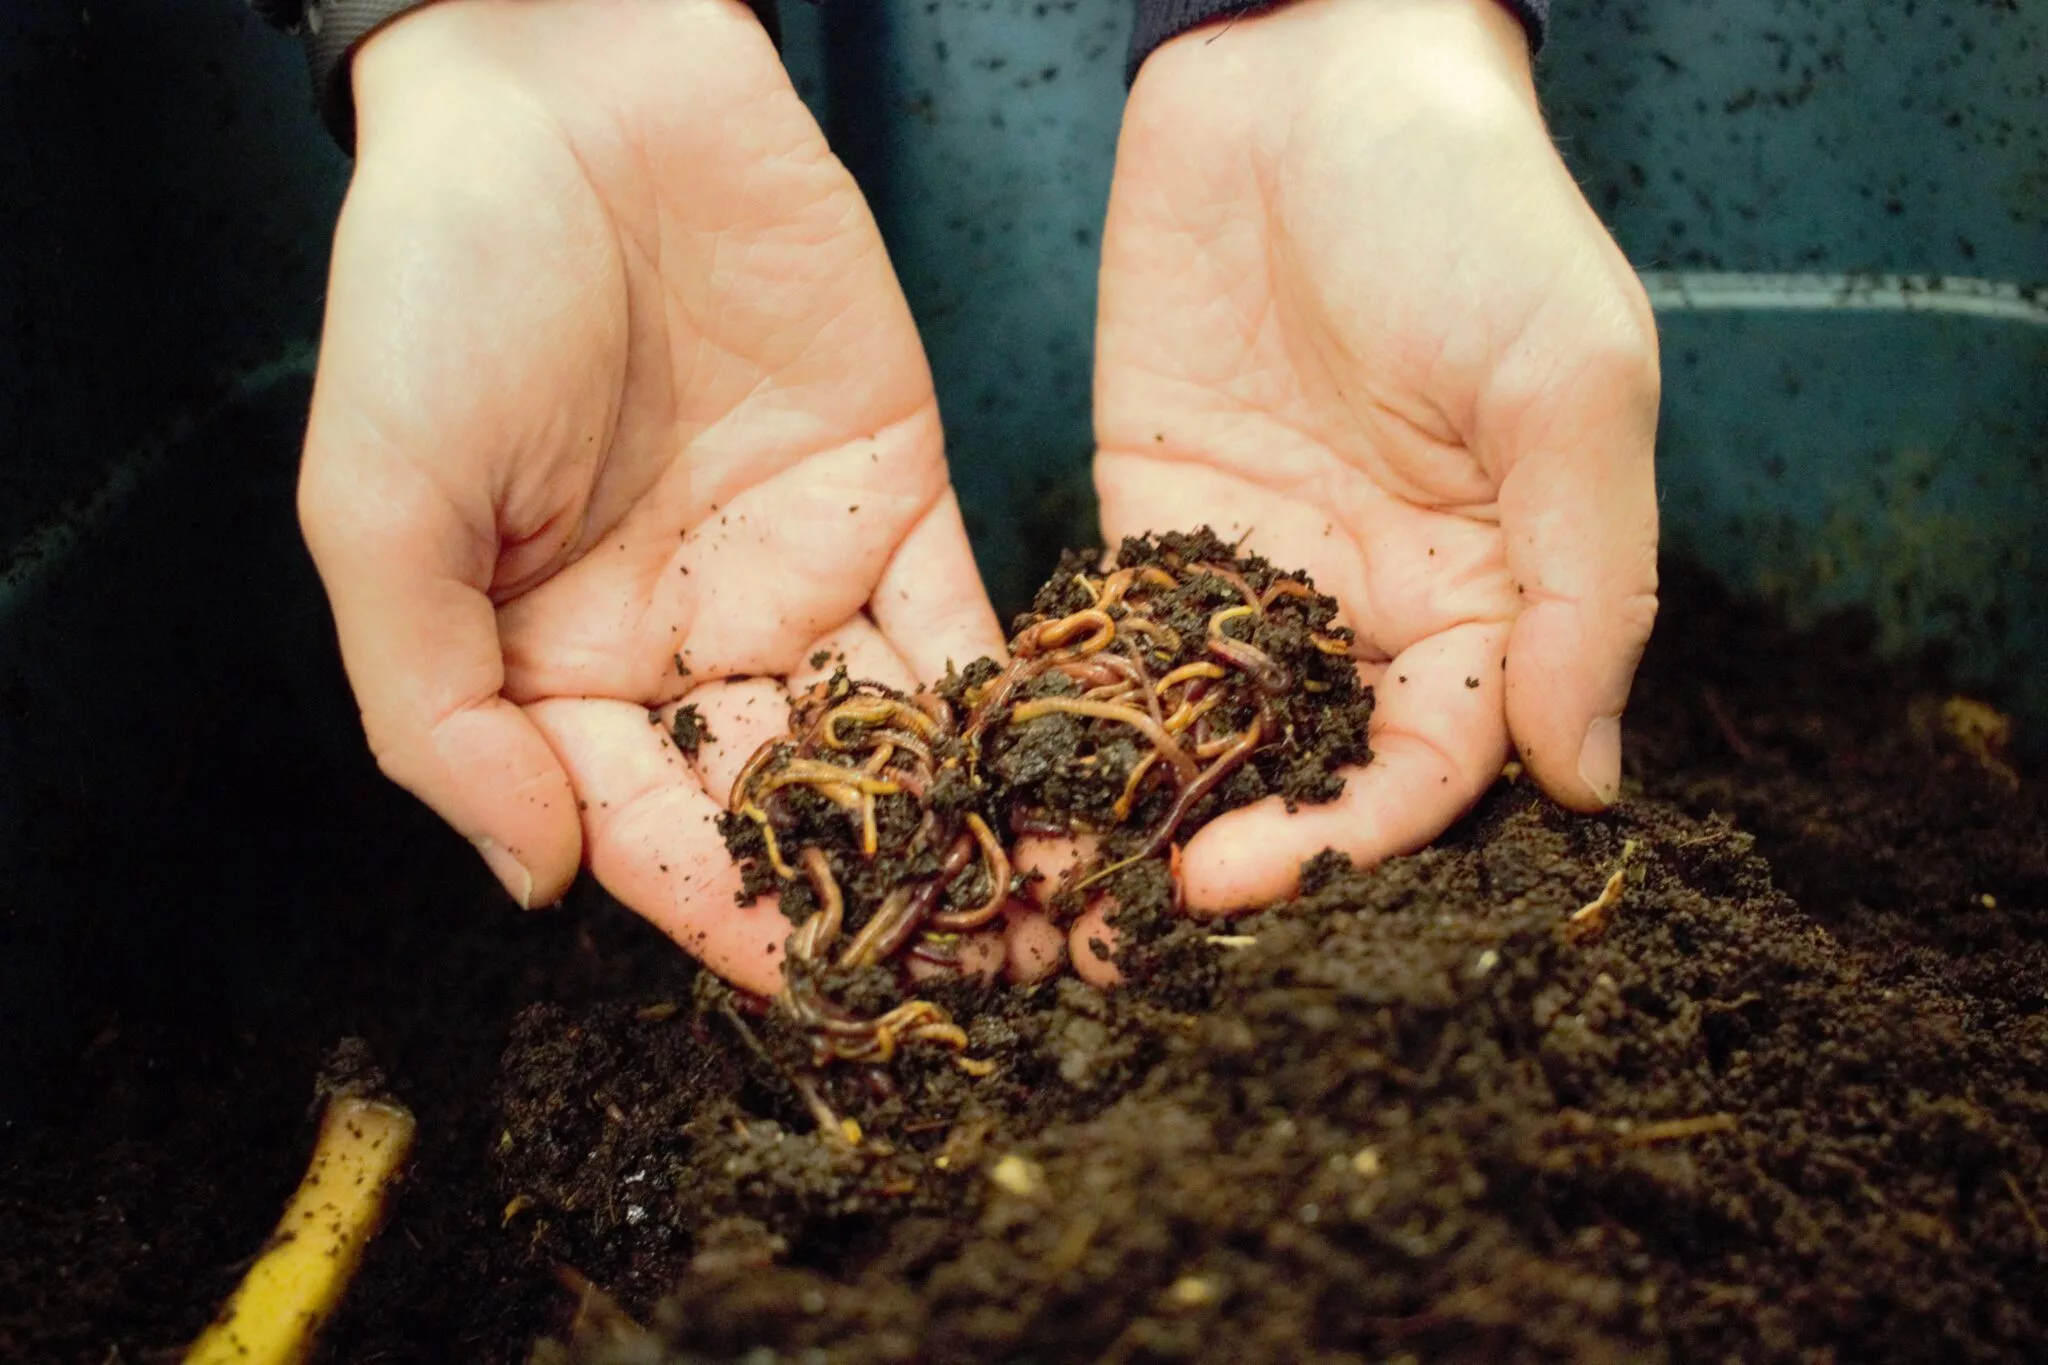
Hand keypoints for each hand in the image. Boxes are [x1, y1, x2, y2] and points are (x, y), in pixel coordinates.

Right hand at [297, 0, 1003, 993]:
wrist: (571, 86)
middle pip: (796, 809)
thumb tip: (531, 882)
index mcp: (560, 671)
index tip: (836, 1001)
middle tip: (996, 984)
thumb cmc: (437, 283)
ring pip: (897, 737)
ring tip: (1064, 910)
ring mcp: (799, 570)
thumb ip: (437, 710)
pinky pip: (963, 620)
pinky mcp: (897, 491)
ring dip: (976, 827)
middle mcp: (689, 643)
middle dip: (887, 903)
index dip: (740, 923)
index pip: (657, 834)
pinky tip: (1076, 779)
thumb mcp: (381, 506)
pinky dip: (1019, 705)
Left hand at [1083, 0, 1660, 915]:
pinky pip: (1116, 642)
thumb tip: (1591, 785)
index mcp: (1494, 594)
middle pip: (1309, 774)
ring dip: (1135, 811)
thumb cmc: (1472, 208)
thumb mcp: (1568, 381)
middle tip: (1127, 929)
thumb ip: (1588, 582)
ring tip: (1046, 886)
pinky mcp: (1152, 522)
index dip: (1353, 836)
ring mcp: (1257, 572)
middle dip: (1230, 854)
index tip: (1253, 879)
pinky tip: (1006, 775)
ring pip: (1206, 734)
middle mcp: (1375, 608)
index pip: (1435, 764)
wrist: (1311, 71)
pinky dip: (1072, 713)